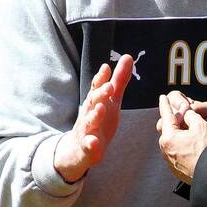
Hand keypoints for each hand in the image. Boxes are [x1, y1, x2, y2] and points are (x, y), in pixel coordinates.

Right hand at [54, 54, 133, 181]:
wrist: (79, 149)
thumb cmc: (98, 121)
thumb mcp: (111, 101)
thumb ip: (119, 81)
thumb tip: (128, 57)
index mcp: (96, 102)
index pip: (97, 88)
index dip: (101, 78)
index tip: (106, 68)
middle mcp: (89, 113)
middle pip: (93, 102)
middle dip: (99, 94)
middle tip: (109, 86)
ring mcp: (87, 130)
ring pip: (89, 122)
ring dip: (94, 115)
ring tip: (101, 109)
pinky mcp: (87, 147)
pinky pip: (88, 145)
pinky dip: (90, 143)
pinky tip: (94, 142)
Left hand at [156, 90, 206, 181]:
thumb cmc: (206, 150)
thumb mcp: (200, 125)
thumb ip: (190, 115)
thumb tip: (186, 114)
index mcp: (169, 137)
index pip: (166, 116)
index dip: (165, 105)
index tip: (162, 98)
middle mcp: (166, 150)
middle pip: (167, 129)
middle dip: (173, 121)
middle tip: (182, 115)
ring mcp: (170, 161)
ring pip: (171, 141)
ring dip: (178, 134)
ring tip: (189, 132)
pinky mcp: (176, 169)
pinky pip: (176, 153)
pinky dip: (181, 146)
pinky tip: (191, 146)